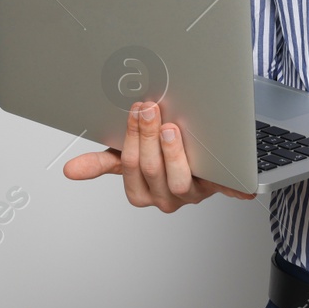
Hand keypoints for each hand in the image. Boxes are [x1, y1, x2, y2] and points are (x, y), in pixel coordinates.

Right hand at [62, 101, 256, 211]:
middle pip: (152, 170)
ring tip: (171, 129)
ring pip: (179, 181)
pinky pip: (227, 189)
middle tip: (149, 109)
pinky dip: (234, 185)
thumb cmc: (157, 157)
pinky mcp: (218, 188)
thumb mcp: (128, 158)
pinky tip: (239, 181)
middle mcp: (166, 198)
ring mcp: (193, 194)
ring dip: (174, 153)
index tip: (134, 112)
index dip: (131, 140)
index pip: (130, 168)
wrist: (196, 160)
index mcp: (142, 192)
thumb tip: (69, 171)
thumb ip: (102, 163)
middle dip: (148, 137)